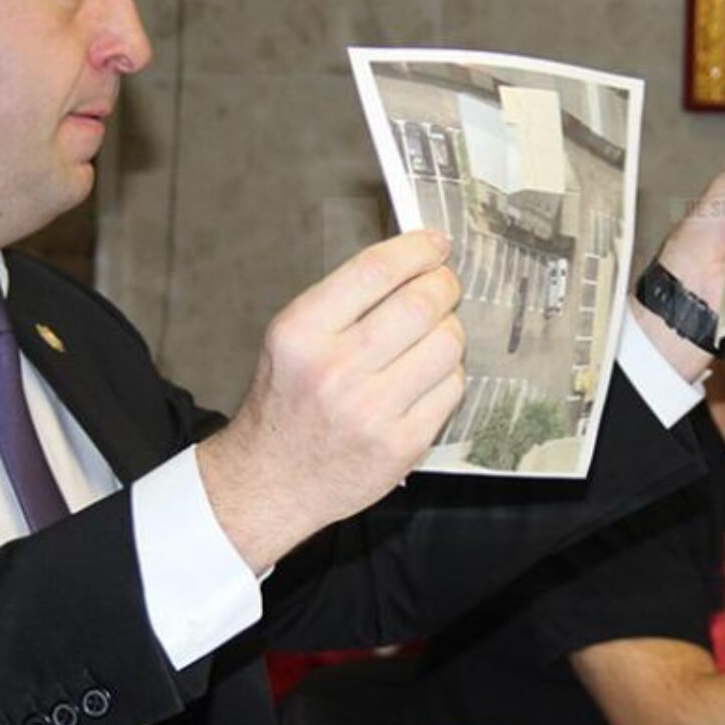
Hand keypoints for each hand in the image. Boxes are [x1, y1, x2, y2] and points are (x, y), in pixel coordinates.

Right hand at [199, 231, 464, 572]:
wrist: (272, 481)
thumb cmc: (289, 401)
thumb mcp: (292, 340)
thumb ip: (345, 301)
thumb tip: (414, 261)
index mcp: (301, 332)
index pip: (375, 271)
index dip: (416, 250)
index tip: (435, 244)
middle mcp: (335, 370)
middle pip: (421, 304)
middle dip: (443, 285)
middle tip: (444, 285)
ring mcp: (372, 411)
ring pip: (446, 344)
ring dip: (450, 329)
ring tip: (435, 333)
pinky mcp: (402, 444)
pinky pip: (451, 387)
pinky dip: (448, 374)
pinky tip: (428, 375)